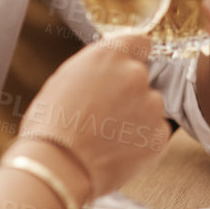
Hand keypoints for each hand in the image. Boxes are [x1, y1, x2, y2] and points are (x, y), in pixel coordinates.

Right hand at [18, 38, 168, 196]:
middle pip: (142, 78)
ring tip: (108, 137)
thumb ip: (95, 69)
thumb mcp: (65, 79)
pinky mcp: (159, 136)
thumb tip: (106, 73)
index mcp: (110, 55)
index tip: (124, 71)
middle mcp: (136, 74)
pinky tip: (117, 151)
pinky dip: (141, 141)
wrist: (58, 166)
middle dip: (129, 93)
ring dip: (137, 117)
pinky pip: (155, 133)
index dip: (132, 58)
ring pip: (150, 107)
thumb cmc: (50, 125)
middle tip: (105, 114)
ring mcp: (151, 106)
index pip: (140, 42)